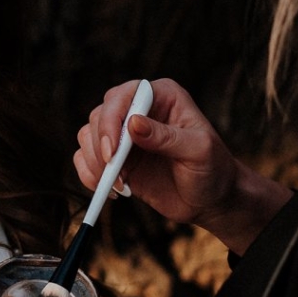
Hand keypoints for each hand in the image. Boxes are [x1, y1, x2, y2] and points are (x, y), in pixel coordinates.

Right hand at [73, 77, 289, 251]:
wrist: (210, 201)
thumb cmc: (212, 170)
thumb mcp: (199, 151)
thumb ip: (167, 137)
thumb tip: (132, 124)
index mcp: (161, 96)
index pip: (124, 95)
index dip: (112, 120)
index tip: (114, 151)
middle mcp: (138, 110)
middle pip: (100, 114)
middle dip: (101, 145)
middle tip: (115, 173)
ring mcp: (124, 134)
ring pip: (88, 135)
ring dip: (95, 162)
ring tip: (119, 185)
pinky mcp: (114, 158)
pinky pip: (85, 158)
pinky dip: (89, 175)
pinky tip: (110, 190)